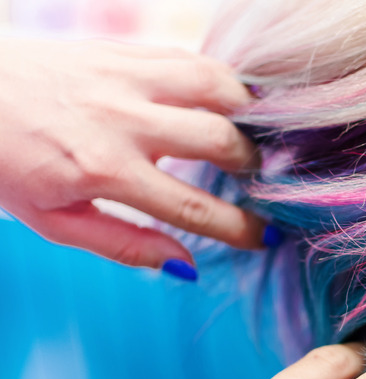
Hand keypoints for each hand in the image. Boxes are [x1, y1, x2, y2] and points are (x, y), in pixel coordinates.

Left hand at [0, 38, 264, 271]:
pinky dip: (223, 79)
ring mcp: (126, 77)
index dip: (239, 227)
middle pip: (218, 139)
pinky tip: (231, 98)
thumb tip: (186, 265)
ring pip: (217, 86)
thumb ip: (124, 245)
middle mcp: (123, 119)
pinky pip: (192, 58)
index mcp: (104, 170)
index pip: (192, 207)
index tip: (263, 236)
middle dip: (251, 164)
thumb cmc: (7, 164)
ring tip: (255, 133)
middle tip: (256, 177)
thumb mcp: (54, 222)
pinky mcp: (124, 50)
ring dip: (248, 113)